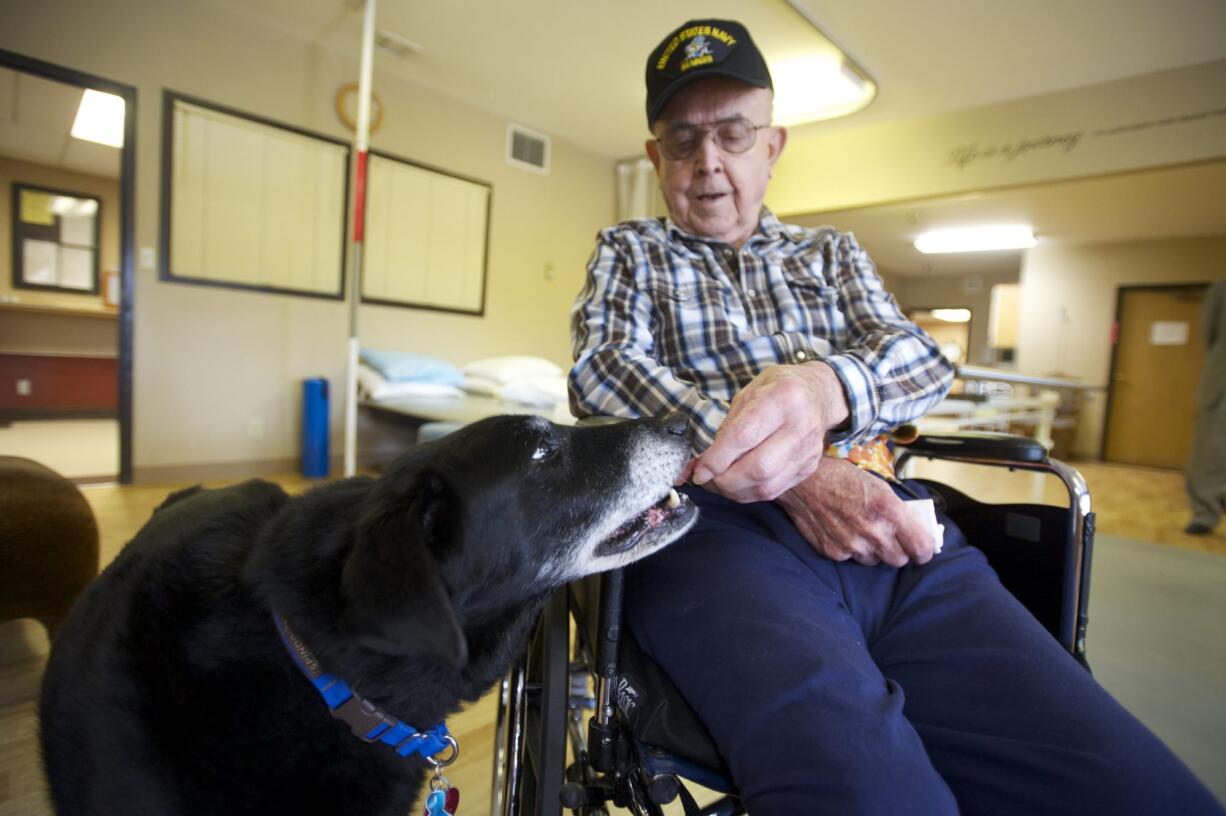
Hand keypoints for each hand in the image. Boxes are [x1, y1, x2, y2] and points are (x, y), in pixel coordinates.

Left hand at [692, 363, 849, 501]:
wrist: (818, 394)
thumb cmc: (777, 389)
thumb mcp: (748, 393)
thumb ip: (727, 426)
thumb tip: (704, 463)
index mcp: (783, 397)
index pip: (745, 435)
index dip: (717, 459)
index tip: (699, 471)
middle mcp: (801, 425)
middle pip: (759, 468)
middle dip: (725, 481)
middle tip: (707, 479)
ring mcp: (808, 450)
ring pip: (767, 486)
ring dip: (735, 491)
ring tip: (717, 484)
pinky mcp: (809, 467)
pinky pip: (774, 490)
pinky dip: (749, 493)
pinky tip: (736, 485)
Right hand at [775, 458, 935, 566]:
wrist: (803, 481)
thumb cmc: (841, 478)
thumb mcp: (879, 486)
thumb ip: (899, 511)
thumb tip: (915, 529)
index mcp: (889, 510)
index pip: (921, 548)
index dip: (924, 551)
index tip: (921, 549)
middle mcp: (873, 531)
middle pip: (900, 560)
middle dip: (899, 551)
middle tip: (890, 539)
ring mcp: (852, 544)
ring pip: (876, 561)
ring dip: (874, 551)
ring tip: (862, 532)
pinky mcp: (834, 552)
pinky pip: (852, 559)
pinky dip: (852, 550)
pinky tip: (843, 532)